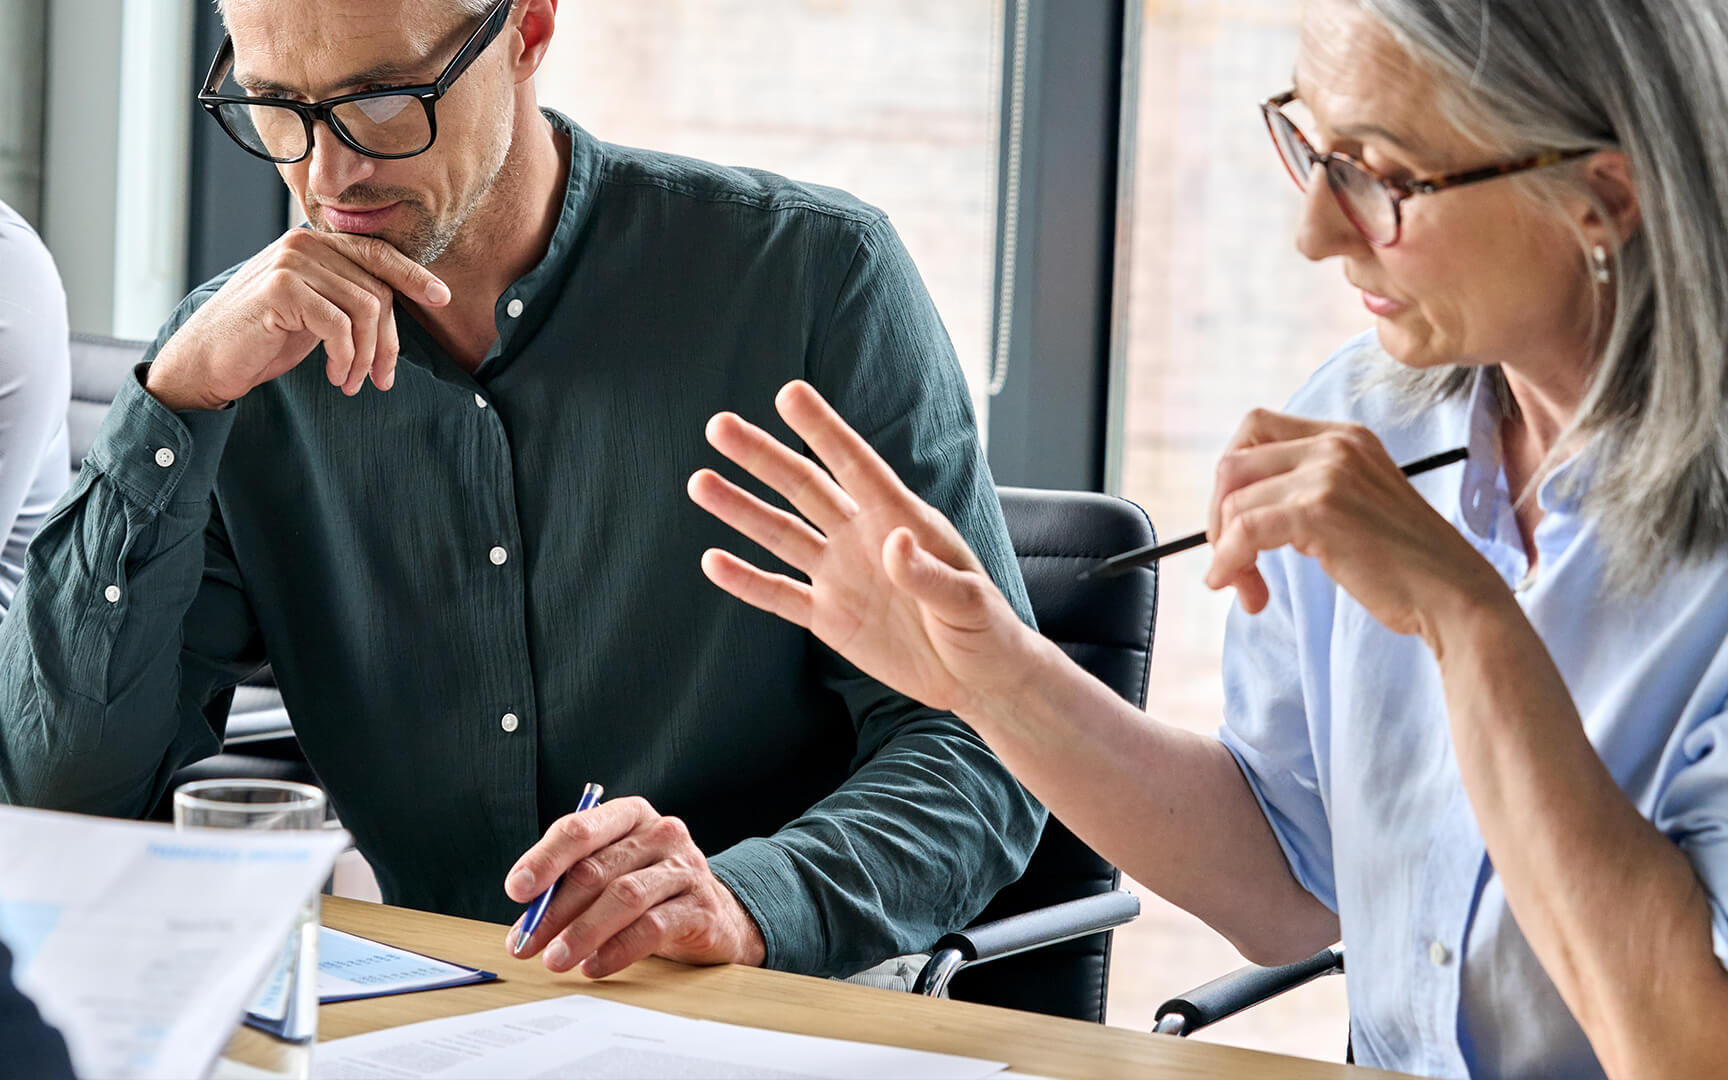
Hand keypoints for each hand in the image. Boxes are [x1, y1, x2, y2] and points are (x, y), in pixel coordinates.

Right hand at [145, 230, 449, 410]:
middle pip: (377, 288)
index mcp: (314, 244)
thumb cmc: (263, 340)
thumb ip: (348, 296)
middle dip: (388, 341)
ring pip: (365, 308)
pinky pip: (339, 325)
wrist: (207, 362)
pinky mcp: (280, 290)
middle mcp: (303, 244)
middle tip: (382, 378)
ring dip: (368, 355)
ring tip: (353, 382)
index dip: (413, 276)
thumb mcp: (316, 313)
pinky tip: (337, 377)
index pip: (378, 254)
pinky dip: (347, 357)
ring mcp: (290, 263)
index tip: (443, 298)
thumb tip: (404, 303)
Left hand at [502, 797, 765, 977]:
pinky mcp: (701, 907)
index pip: (581, 828)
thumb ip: (571, 884)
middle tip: (526, 943)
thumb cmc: (648, 890)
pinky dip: (617, 951)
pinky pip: (652, 929)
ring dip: (582, 933)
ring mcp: (686, 869)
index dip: (544, 859)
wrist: (715, 916)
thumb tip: (526, 921)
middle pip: (597, 869)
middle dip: (555, 910)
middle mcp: (662, 833)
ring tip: (556, 960)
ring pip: (624, 898)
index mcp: (631, 815)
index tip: (517, 890)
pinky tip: (593, 966)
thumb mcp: (611, 873)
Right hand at [687, 380, 1043, 717]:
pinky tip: (712, 561)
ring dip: (741, 509)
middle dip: (762, 457)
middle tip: (719, 426)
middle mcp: (863, 538)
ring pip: (782, 534)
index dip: (823, 429)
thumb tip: (894, 542)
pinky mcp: (829, 617)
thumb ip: (929, 574)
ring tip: (700, 482)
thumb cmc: (985, 630)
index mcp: (902, 520)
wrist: (977, 680)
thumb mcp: (968, 602)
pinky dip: (747, 581)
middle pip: (804, 488)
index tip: (790, 394)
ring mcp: (842, 576)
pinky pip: (780, 595)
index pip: (856, 465)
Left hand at [1204, 409, 1502, 643]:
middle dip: (1219, 517)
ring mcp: (1328, 473)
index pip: (1254, 428)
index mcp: (1344, 436)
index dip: (1231, 479)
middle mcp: (1335, 443)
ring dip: (1227, 553)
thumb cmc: (1404, 564)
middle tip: (1231, 561)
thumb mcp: (1354, 504)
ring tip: (1248, 590)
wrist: (1452, 594)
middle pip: (1233, 463)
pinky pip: (1244, 530)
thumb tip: (1233, 509)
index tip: (1234, 524)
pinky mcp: (1319, 510)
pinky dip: (1230, 562)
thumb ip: (1307, 489)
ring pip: (1235, 502)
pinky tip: (1244, 593)